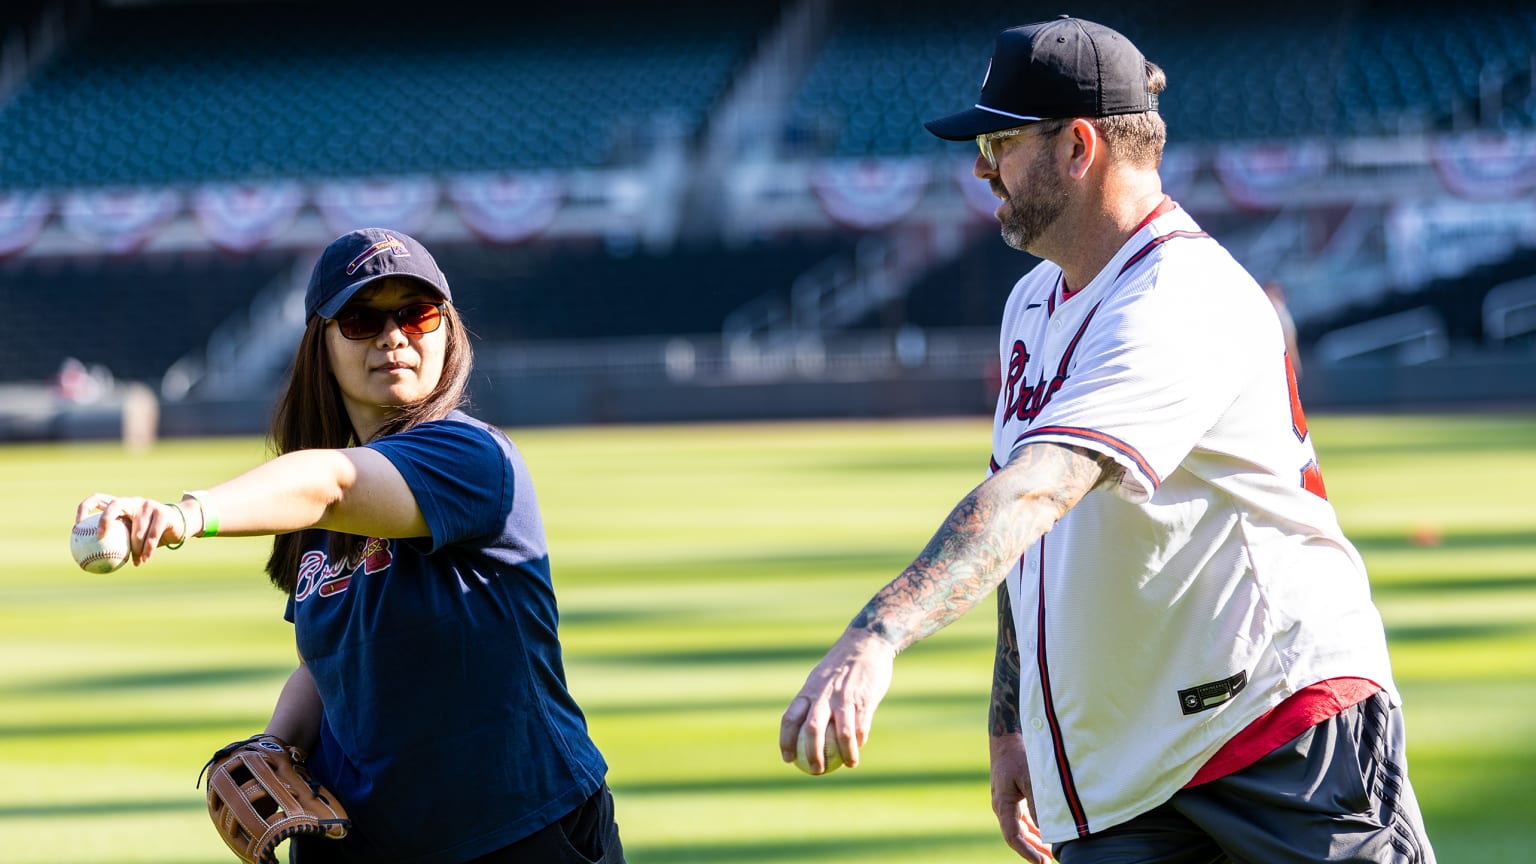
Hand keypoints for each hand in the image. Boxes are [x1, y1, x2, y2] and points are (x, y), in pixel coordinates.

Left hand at [75, 493, 190, 566]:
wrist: (178, 524)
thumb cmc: (149, 533)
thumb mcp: (131, 536)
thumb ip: (115, 542)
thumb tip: (90, 560)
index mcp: (121, 505)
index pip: (99, 500)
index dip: (85, 508)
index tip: (78, 525)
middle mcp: (133, 502)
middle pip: (115, 505)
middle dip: (105, 519)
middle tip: (100, 537)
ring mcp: (149, 505)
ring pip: (136, 531)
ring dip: (135, 549)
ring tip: (134, 561)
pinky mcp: (163, 513)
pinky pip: (152, 537)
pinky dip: (147, 551)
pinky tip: (144, 561)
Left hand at [779, 628, 895, 773]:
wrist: (867, 642)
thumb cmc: (841, 664)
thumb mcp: (821, 679)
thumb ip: (814, 700)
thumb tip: (803, 728)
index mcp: (809, 690)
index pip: (790, 718)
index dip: (785, 741)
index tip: (787, 758)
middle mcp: (824, 695)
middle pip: (812, 730)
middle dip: (811, 754)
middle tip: (815, 770)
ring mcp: (845, 697)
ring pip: (841, 733)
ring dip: (844, 754)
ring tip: (849, 764)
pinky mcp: (865, 698)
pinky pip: (861, 726)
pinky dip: (859, 741)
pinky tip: (860, 749)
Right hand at [991, 733, 1052, 861]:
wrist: (1007, 738)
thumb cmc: (1017, 755)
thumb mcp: (1029, 777)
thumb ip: (1037, 802)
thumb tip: (1047, 828)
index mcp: (1003, 804)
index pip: (1013, 836)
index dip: (1026, 852)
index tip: (1041, 862)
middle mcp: (1003, 806)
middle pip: (1016, 836)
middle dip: (1032, 851)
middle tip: (1048, 862)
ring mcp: (1007, 802)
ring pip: (1020, 829)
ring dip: (1034, 841)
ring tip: (1049, 853)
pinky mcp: (1014, 796)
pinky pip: (1023, 819)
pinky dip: (1035, 828)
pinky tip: (1046, 833)